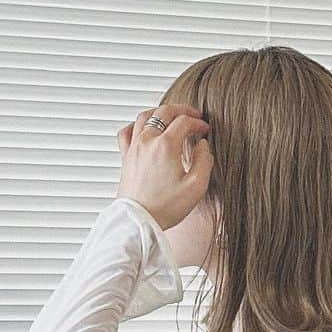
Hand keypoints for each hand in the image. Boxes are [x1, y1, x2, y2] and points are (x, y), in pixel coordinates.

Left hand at [116, 104, 212, 231]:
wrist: (139, 221)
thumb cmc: (165, 208)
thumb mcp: (196, 187)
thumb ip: (204, 161)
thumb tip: (203, 146)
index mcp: (166, 146)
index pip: (184, 122)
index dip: (198, 123)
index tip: (205, 130)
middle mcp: (148, 141)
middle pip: (164, 112)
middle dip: (182, 110)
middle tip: (193, 115)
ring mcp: (134, 147)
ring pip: (144, 116)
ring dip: (160, 112)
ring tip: (171, 116)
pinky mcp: (126, 157)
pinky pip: (127, 131)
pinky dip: (136, 124)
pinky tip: (143, 128)